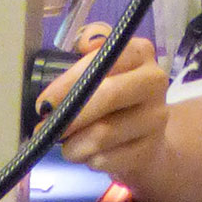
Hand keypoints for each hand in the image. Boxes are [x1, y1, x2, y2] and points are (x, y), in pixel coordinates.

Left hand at [37, 22, 171, 180]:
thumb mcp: (101, 67)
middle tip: (46, 128)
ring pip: (103, 134)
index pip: (103, 61)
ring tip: (66, 145)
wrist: (146, 137)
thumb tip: (84, 41)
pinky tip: (88, 154)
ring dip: (74, 144)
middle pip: (109, 95)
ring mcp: (156, 117)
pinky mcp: (151, 149)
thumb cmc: (113, 97)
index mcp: (140, 52)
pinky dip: (89, 160)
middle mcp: (155, 80)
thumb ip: (90, 46)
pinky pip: (107, 159)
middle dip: (70, 115)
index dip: (70, 82)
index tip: (45, 102)